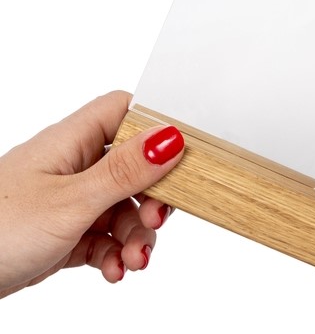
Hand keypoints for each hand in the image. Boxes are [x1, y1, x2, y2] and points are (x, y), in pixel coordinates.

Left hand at [0, 91, 184, 297]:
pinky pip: (104, 235)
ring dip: (135, 235)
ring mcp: (69, 199)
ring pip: (121, 206)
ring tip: (133, 261)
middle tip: (156, 221)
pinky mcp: (65, 230)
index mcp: (71, 141)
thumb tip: (169, 138)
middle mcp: (73, 164)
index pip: (125, 113)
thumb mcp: (71, 202)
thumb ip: (123, 171)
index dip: (155, 128)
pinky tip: (112, 270)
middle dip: (150, 198)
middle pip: (132, 166)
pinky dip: (114, 253)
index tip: (180, 157)